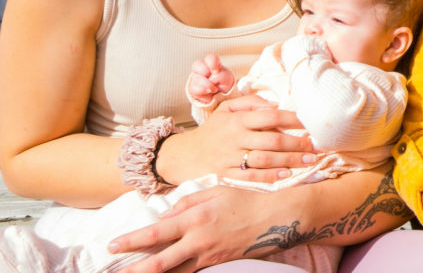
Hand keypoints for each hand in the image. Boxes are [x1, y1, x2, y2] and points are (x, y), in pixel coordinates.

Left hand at [111, 183, 277, 272]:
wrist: (278, 217)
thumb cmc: (247, 199)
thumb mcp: (217, 190)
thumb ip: (188, 201)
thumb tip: (165, 216)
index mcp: (196, 218)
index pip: (156, 233)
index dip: (132, 241)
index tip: (112, 245)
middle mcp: (199, 240)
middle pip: (159, 262)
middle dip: (133, 270)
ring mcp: (208, 255)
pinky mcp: (218, 264)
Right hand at [156, 94, 314, 184]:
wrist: (182, 155)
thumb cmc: (212, 130)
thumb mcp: (226, 109)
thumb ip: (250, 102)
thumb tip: (275, 103)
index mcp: (237, 120)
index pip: (270, 117)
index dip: (292, 119)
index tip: (309, 123)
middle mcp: (234, 138)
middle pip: (271, 141)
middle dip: (297, 144)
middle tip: (316, 147)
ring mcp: (229, 159)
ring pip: (264, 160)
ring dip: (289, 161)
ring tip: (308, 161)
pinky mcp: (225, 176)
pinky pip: (250, 177)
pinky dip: (269, 177)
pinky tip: (286, 175)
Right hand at [187, 54, 234, 102]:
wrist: (220, 96)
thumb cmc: (223, 82)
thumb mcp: (227, 78)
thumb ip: (221, 75)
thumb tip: (211, 79)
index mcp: (212, 63)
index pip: (210, 58)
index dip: (212, 63)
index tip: (216, 71)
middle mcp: (202, 69)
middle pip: (197, 64)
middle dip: (205, 71)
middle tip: (213, 77)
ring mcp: (196, 78)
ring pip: (197, 78)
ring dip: (208, 84)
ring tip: (215, 89)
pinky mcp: (193, 88)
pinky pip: (194, 88)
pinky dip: (203, 90)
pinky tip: (209, 92)